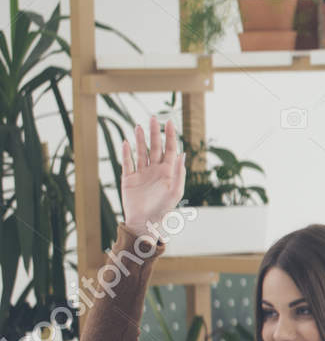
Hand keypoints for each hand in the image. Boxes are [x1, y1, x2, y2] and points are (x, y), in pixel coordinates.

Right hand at [119, 116, 185, 242]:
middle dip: (155, 133)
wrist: (144, 222)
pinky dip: (126, 152)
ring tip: (138, 126)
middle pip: (155, 147)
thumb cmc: (163, 209)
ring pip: (141, 152)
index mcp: (168, 172)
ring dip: (140, 140)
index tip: (169, 122)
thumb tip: (182, 153)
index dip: (170, 136)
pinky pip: (127, 162)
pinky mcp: (129, 179)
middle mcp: (155, 170)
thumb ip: (179, 172)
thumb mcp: (175, 191)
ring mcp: (141, 173)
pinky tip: (126, 142)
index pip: (170, 149)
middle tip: (153, 118)